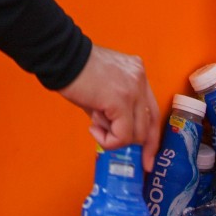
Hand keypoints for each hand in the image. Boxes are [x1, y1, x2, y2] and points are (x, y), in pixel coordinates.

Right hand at [59, 45, 161, 165]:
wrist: (62, 57)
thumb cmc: (76, 73)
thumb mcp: (104, 88)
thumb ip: (115, 108)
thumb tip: (116, 133)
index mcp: (137, 74)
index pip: (152, 111)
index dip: (151, 138)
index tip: (147, 158)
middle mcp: (140, 79)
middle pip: (149, 125)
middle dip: (140, 147)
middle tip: (130, 158)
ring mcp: (133, 90)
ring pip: (136, 134)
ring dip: (114, 137)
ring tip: (95, 124)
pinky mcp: (121, 100)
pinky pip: (122, 135)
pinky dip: (107, 140)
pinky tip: (92, 127)